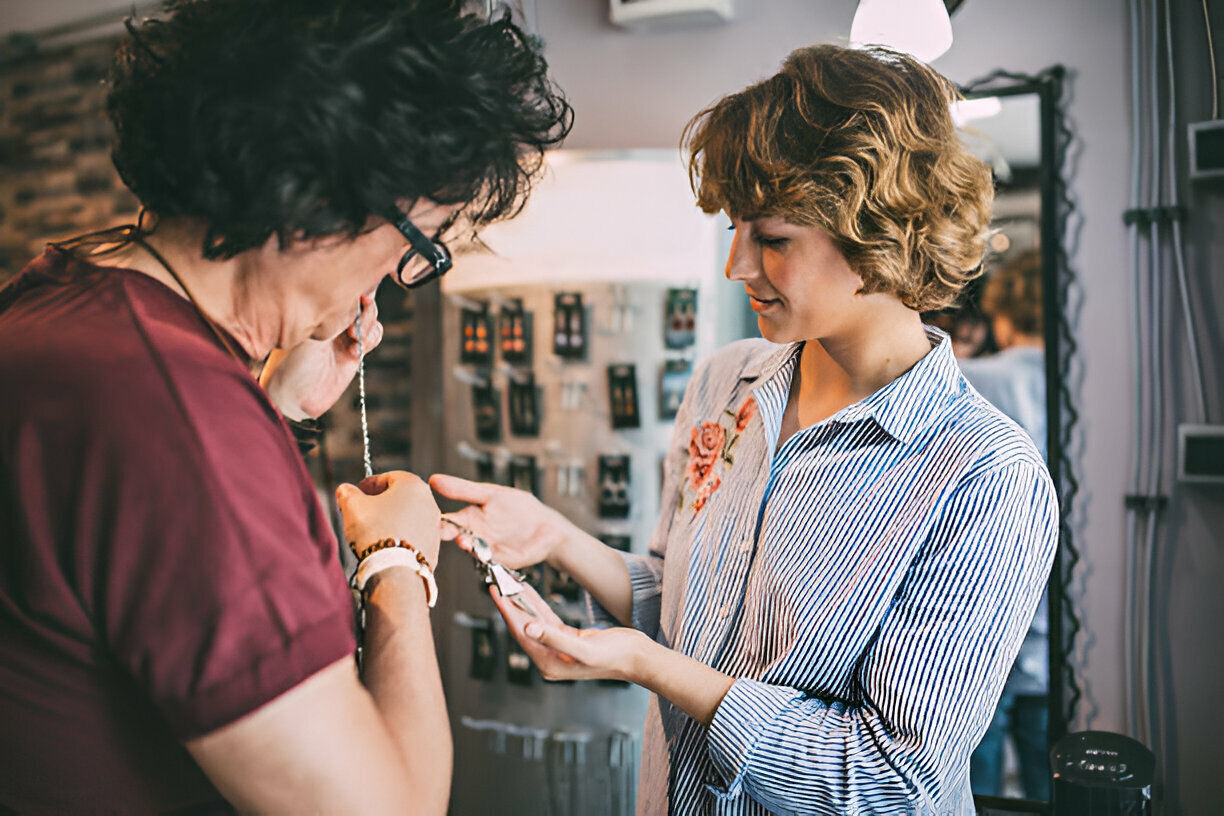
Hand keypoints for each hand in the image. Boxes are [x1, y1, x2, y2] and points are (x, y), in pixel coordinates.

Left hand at [261, 294, 383, 419]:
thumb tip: (350, 297)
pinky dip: (371, 339)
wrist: (294, 395)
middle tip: (356, 319)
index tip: (360, 294)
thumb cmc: (290, 361)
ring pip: (371, 318)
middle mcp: (332, 318)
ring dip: (368, 325)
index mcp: (317, 307)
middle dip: (365, 308)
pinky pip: (374, 336)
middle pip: (362, 300)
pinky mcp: (354, 352)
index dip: (355, 288)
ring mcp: (344, 334)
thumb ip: (327, 314)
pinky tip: (355, 351)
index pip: (343, 288)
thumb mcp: (305, 331)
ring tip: (355, 338)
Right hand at [336, 471, 440, 564]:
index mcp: (413, 485)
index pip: (389, 477)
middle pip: (401, 497)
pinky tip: (385, 544)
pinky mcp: (433, 547)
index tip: (358, 491)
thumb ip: (348, 493)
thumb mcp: (353, 505)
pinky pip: (413, 536)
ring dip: (391, 520)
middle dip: (381, 502)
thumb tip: (345, 490)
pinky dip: (400, 537)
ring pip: (408, 517)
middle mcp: (429, 502)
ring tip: (372, 530)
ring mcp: (434, 526)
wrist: (395, 569)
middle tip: (363, 510)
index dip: (370, 483)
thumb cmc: (377, 533)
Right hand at [429, 474, 571, 569]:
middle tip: (442, 532)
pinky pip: (491, 560)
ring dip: (467, 546)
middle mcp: (474, 537)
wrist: (546, 526)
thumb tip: (433, 478)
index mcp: (468, 519)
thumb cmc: (517, 507)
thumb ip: (463, 489)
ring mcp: (487, 550)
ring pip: (472, 550)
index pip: (446, 521)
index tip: (427, 517)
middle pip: (455, 537)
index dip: (435, 520)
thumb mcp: (490, 494)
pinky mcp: (502, 560)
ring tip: (463, 540)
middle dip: (448, 537)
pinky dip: (486, 557)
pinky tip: (483, 551)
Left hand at [490, 582, 647, 683]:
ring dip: (523, 603)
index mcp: (549, 664)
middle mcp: (550, 658)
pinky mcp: (567, 639)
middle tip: (498, 582)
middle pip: (524, 627)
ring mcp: (558, 649)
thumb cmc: (615, 656)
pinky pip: (546, 619)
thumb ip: (554, 638)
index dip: (508, 611)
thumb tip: (528, 628)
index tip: (496, 592)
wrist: (637, 657)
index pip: (521, 633)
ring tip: (509, 583)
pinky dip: (537, 605)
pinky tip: (529, 592)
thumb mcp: (584, 648)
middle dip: (511, 605)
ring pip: (533, 621)